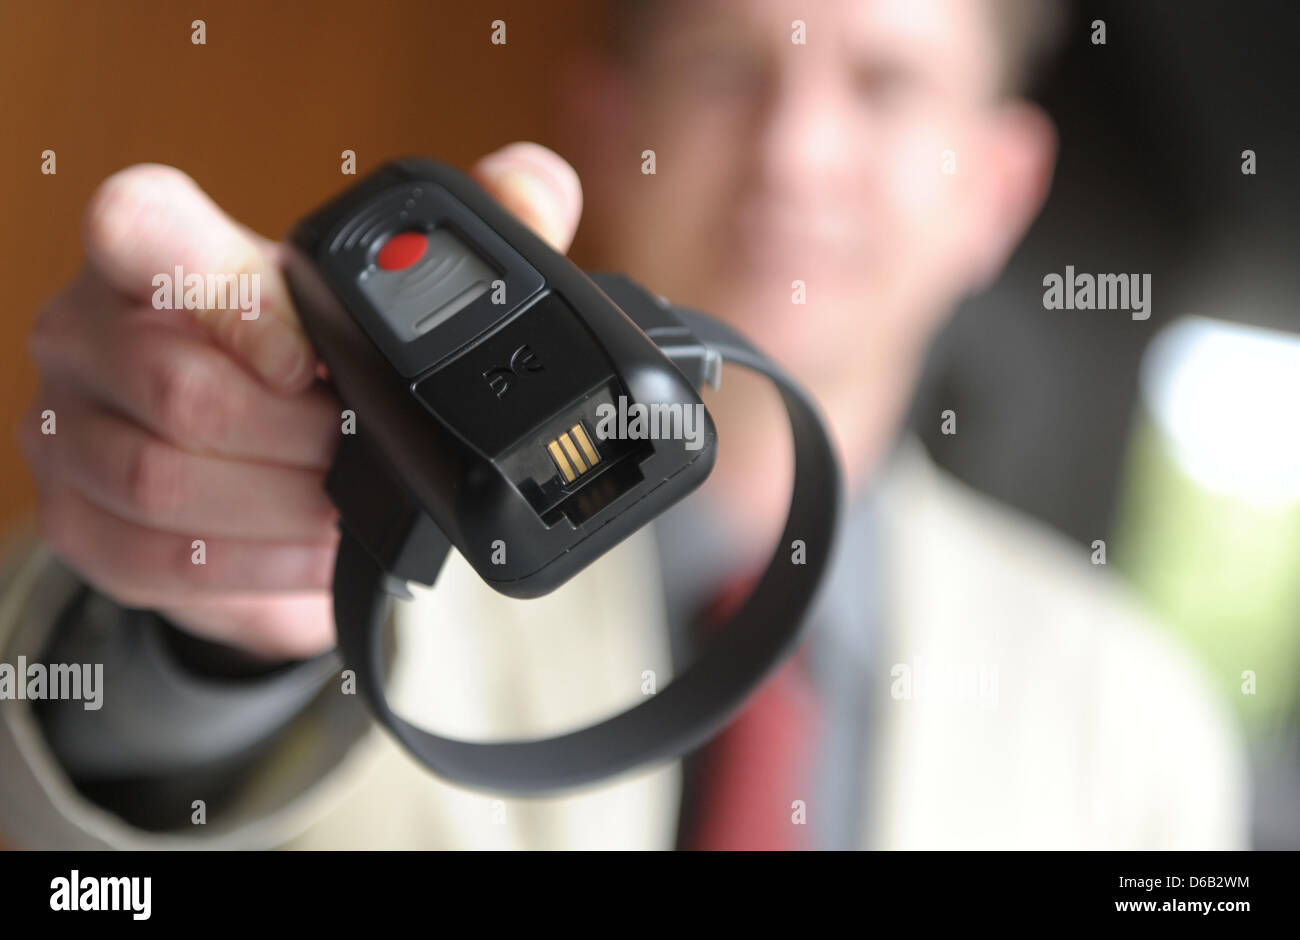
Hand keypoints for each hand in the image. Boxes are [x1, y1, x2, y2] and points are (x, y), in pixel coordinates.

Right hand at [19, 143, 583, 658]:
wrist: (254, 487)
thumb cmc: (309, 376)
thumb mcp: (379, 305)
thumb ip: (460, 238)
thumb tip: (536, 184)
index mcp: (161, 253)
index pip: (142, 227)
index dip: (231, 298)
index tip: (311, 359)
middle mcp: (93, 332)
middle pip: (183, 388)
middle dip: (303, 437)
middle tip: (359, 448)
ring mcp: (73, 431)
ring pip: (166, 478)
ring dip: (287, 505)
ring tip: (345, 501)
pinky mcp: (80, 524)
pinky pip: (155, 556)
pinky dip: (256, 564)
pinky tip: (312, 552)